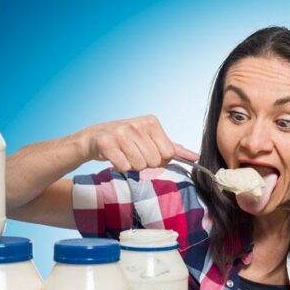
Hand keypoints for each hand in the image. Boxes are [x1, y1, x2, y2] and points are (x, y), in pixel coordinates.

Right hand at [78, 115, 198, 172]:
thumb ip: (173, 148)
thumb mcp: (151, 139)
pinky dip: (120, 167)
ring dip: (132, 165)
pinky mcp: (107, 143)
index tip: (147, 152)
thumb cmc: (126, 140)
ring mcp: (121, 132)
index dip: (159, 159)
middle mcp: (137, 124)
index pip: (168, 153)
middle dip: (144, 163)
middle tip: (133, 153)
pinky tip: (115, 157)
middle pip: (154, 161)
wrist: (94, 137)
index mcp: (151, 122)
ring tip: (124, 155)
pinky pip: (124, 167)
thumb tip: (195, 157)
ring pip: (139, 165)